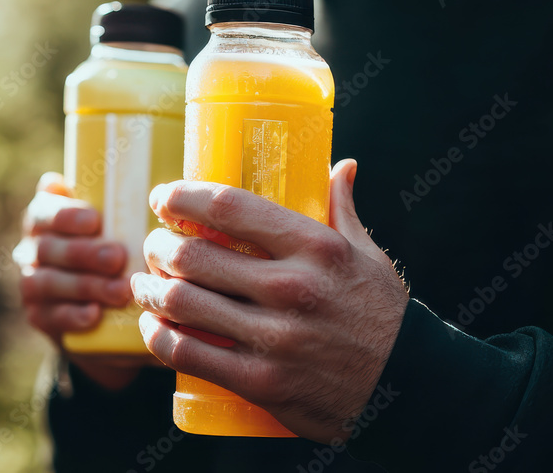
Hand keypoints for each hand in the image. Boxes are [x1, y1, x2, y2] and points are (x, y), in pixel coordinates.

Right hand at [14, 172, 151, 389]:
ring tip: (121, 291)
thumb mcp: (121, 228)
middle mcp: (34, 249)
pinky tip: (95, 315)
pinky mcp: (40, 317)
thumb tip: (169, 192)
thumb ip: (126, 208)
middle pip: (48, 248)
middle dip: (84, 253)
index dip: (64, 214)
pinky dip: (72, 315)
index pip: (43, 210)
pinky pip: (49, 316)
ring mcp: (32, 284)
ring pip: (47, 282)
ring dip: (86, 285)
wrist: (106, 314)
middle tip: (119, 257)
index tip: (96, 220)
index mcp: (47, 219)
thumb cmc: (119, 254)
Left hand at [131, 159, 409, 441]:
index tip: (164, 197)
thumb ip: (344, 208)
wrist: (408, 387)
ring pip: (183, 303)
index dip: (182, 197)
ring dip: (150, 289)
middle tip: (154, 244)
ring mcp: (274, 339)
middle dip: (159, 246)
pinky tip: (152, 325)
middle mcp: (291, 288)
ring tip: (144, 282)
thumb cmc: (383, 314)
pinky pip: (188, 355)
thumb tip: (341, 166)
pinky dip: (158, 337)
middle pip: (194, 256)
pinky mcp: (261, 382)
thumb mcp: (368, 255)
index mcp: (315, 247)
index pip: (228, 207)